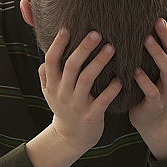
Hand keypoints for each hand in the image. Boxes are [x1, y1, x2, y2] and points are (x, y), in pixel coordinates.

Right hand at [25, 28, 121, 166]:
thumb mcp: (49, 93)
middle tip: (97, 33)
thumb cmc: (64, 108)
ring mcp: (77, 105)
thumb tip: (45, 58)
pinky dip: (112, 89)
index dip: (57, 45)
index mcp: (53, 85)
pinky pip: (102, 100)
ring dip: (99, 63)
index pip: (51, 61)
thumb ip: (46, 75)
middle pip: (71, 66)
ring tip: (111, 48)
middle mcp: (63, 93)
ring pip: (87, 80)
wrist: (71, 138)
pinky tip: (120, 79)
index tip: (67, 29)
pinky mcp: (91, 115)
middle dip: (83, 48)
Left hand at [129, 17, 166, 159]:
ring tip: (146, 40)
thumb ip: (164, 54)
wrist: (153, 122)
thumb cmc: (155, 90)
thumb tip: (158, 26)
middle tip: (158, 21)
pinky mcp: (155, 104)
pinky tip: (135, 70)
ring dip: (158, 54)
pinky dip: (144, 80)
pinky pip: (152, 91)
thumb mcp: (164, 73)